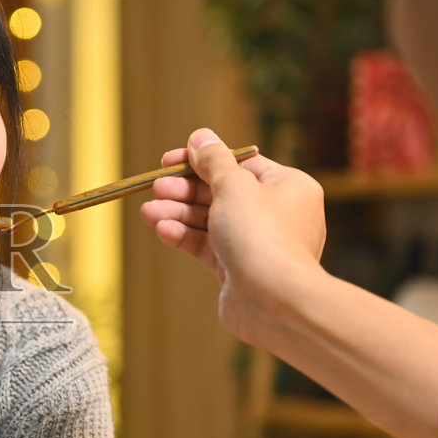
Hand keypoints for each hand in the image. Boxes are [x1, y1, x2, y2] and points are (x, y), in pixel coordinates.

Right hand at [139, 128, 327, 345]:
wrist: (274, 301)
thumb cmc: (263, 236)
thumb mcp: (234, 186)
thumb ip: (213, 161)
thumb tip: (200, 137)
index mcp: (288, 186)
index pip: (240, 164)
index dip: (203, 160)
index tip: (171, 160)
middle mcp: (277, 214)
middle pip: (221, 192)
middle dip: (185, 190)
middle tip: (157, 187)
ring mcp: (257, 243)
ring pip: (211, 220)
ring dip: (178, 214)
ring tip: (149, 212)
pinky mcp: (239, 269)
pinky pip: (208, 246)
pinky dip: (185, 237)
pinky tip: (162, 230)